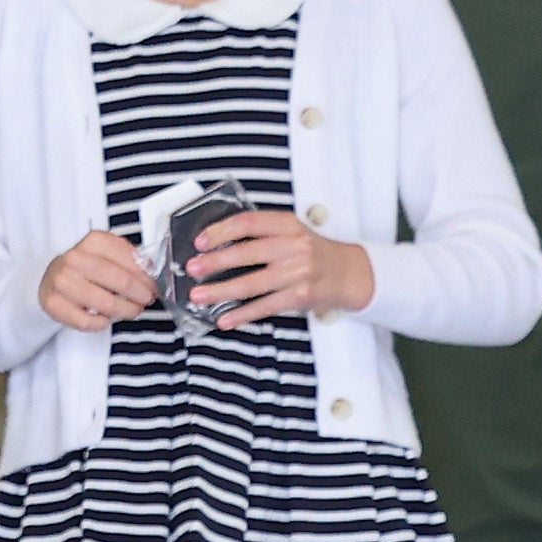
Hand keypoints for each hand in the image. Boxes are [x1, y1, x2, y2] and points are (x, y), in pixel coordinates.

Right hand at [38, 230, 154, 333]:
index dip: (146, 276)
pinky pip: (87, 321)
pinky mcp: (54, 303)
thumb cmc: (84, 268)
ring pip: (106, 304)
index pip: (129, 260)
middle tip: (147, 299)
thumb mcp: (106, 253)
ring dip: (126, 310)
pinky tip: (106, 318)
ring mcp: (63, 281)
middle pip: (121, 282)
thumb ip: (128, 259)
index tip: (153, 285)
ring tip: (133, 310)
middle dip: (141, 294)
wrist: (51, 278)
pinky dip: (102, 323)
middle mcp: (76, 259)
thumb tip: (150, 271)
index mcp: (93, 242)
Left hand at [186, 209, 373, 325]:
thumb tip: (216, 243)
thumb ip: (262, 233)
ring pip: (252, 283)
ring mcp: (298, 273)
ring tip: (198, 296)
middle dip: (214, 262)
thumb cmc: (313, 251)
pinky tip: (224, 319)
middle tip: (192, 268)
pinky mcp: (300, 296)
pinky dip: (242, 314)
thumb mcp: (292, 232)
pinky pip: (264, 306)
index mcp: (288, 224)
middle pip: (246, 253)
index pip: (249, 222)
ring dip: (221, 291)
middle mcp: (294, 246)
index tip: (200, 241)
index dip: (221, 231)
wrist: (349, 273)